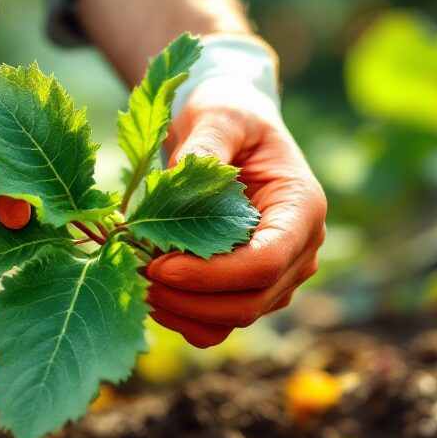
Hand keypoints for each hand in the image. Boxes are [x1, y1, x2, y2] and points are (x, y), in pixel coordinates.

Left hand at [144, 76, 326, 347]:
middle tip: (133, 275)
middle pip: (249, 301)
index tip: (157, 265)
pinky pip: (218, 322)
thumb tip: (181, 176)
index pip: (266, 262)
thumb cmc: (230, 115)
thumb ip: (207, 144)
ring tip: (135, 281)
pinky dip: (182, 316)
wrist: (232, 128)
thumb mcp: (219, 115)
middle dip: (188, 298)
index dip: (211, 274)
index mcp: (303, 208)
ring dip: (181, 311)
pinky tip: (148, 290)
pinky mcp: (251, 288)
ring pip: (232, 319)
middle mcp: (300, 250)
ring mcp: (278, 276)